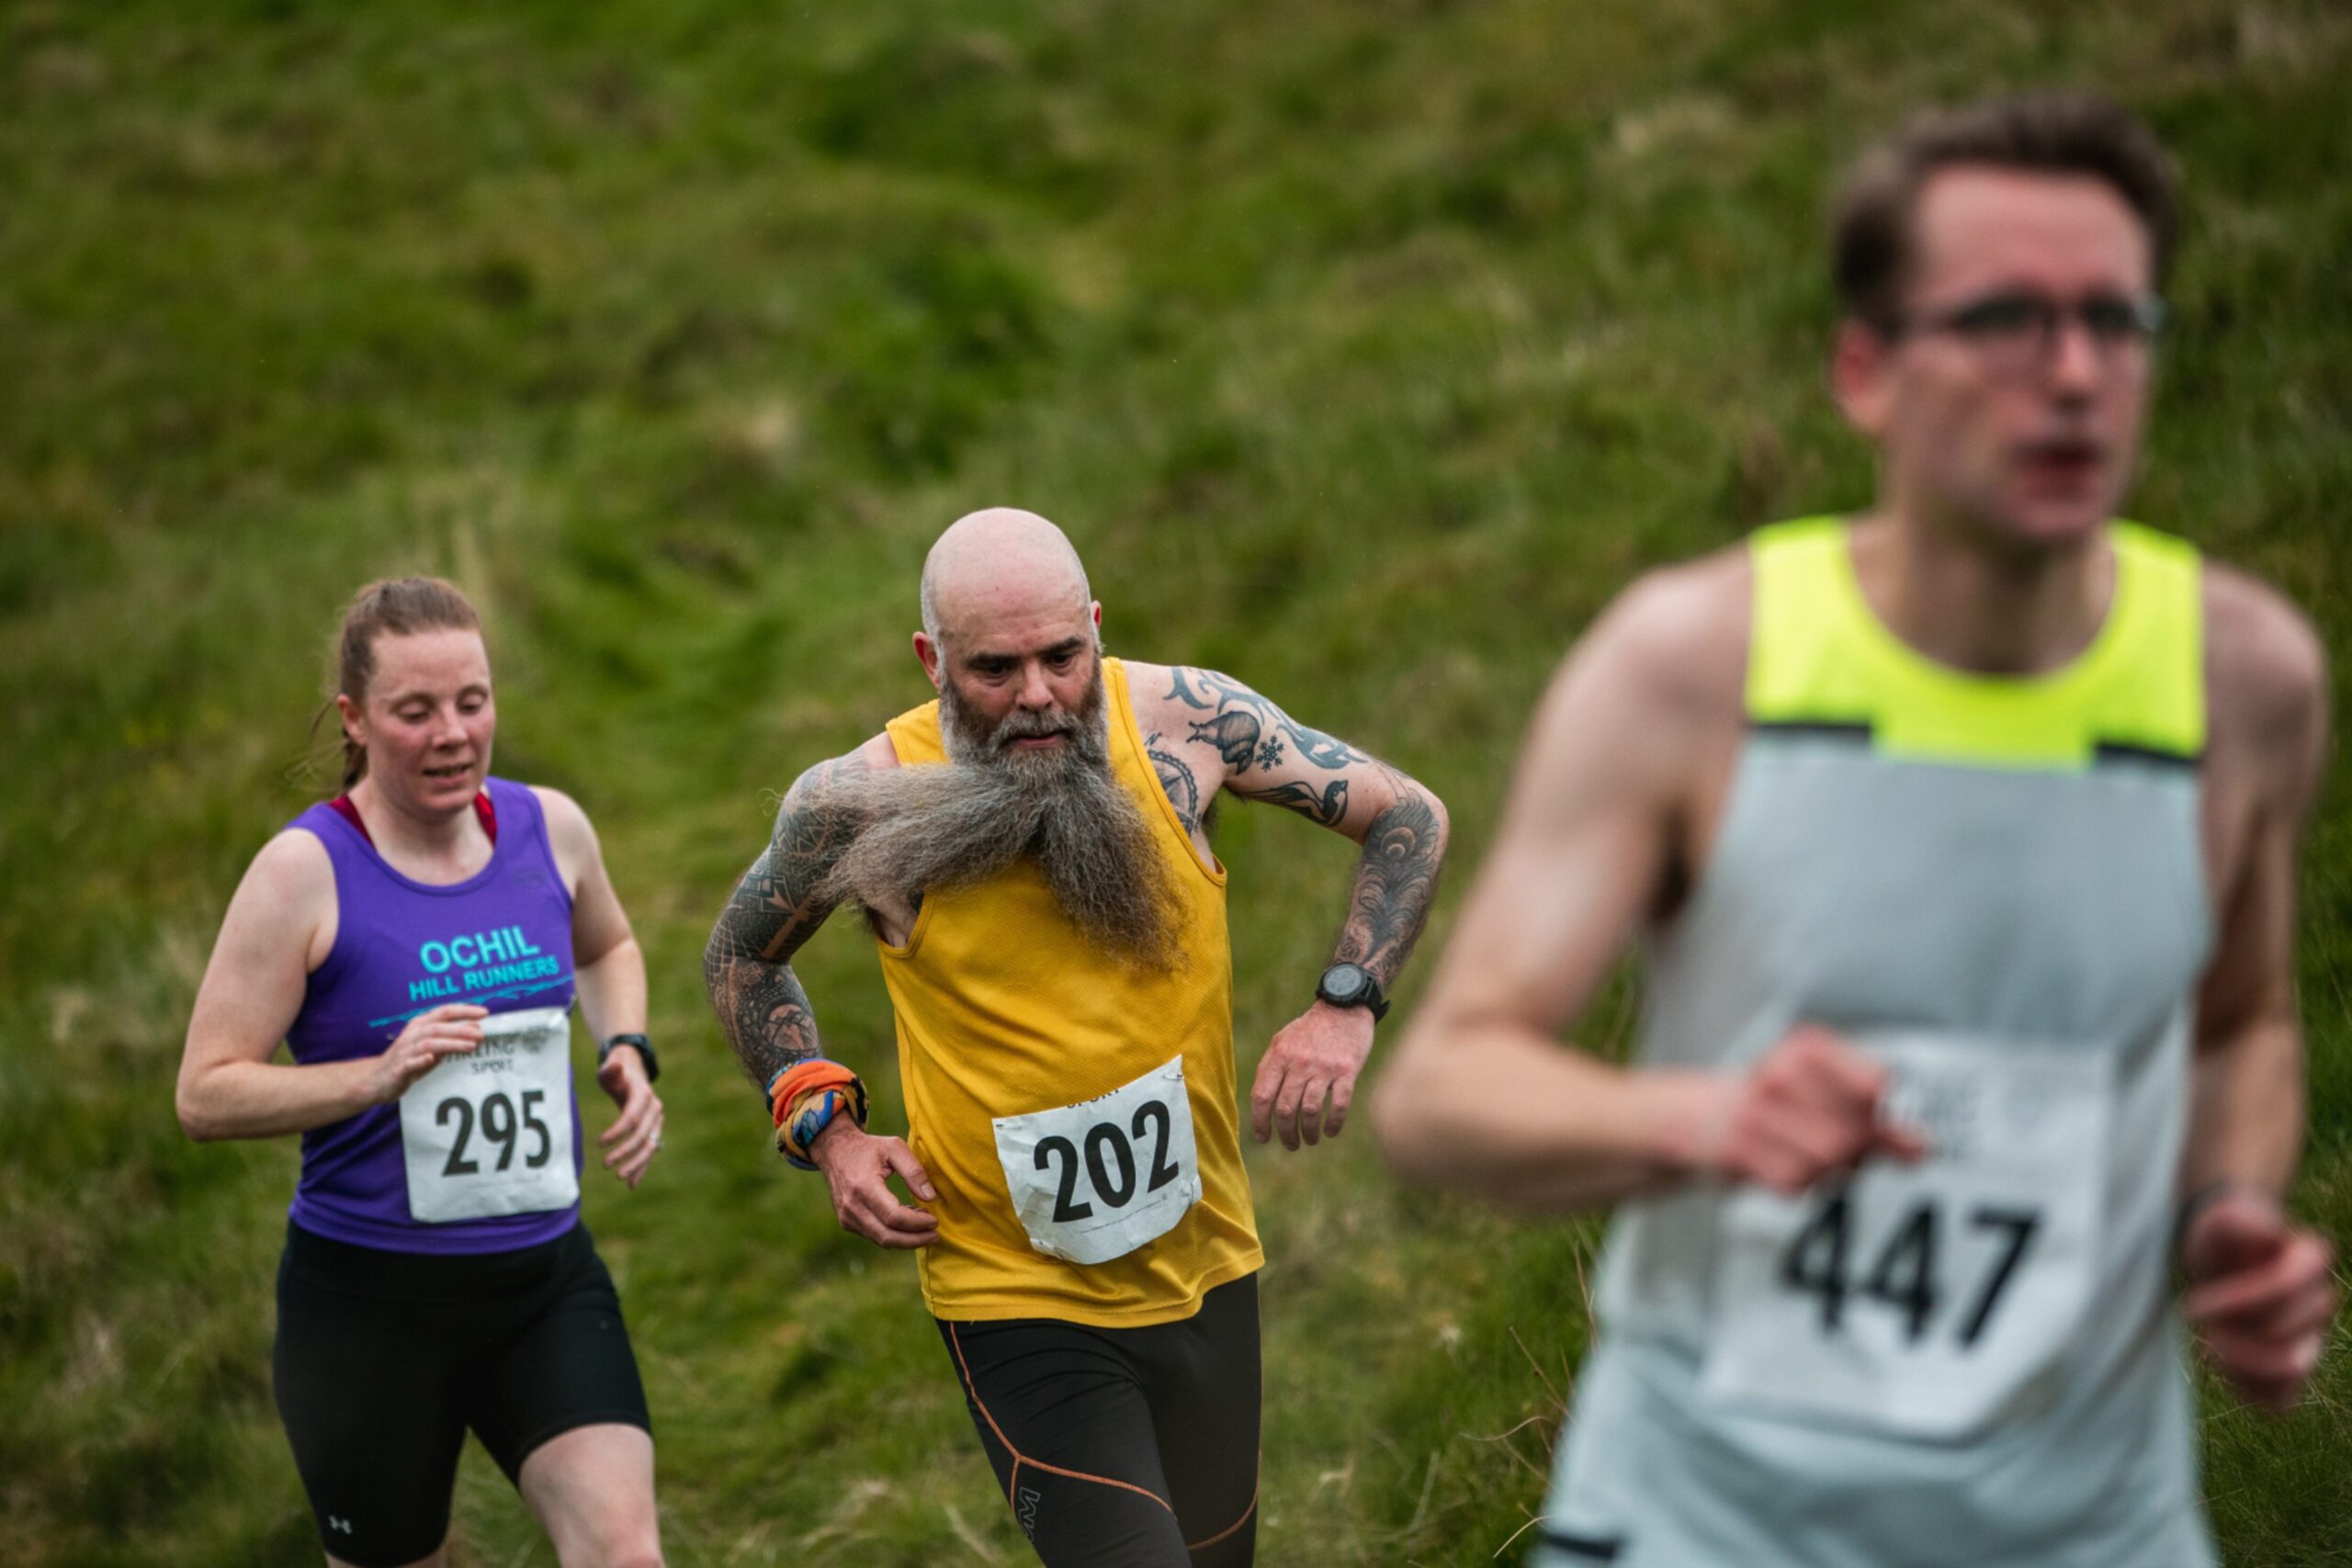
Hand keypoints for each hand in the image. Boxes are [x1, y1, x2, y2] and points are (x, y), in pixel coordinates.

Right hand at [363, 1004, 486, 1105]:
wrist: (377, 1079)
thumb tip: (475, 1030)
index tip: (484, 1012)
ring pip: (429, 1043)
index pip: (444, 1012)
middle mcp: (412, 1034)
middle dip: (461, 1030)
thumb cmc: (409, 1060)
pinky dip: (420, 1060)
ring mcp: (405, 1051)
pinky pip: (409, 1062)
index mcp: (420, 1025)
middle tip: (481, 1035)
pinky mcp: (398, 1068)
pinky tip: (431, 1058)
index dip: (464, 1010)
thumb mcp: (432, 1047)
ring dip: (450, 1043)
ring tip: (470, 1046)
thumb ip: (451, 1038)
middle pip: (438, 1027)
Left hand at [595, 1044, 663, 1188]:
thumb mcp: (610, 1069)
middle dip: (625, 1152)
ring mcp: (656, 1122)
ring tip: (619, 1177)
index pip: (632, 1117)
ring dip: (636, 1164)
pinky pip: (650, 1152)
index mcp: (643, 1095)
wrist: (633, 1074)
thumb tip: (614, 1066)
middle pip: (642, 1135)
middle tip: (605, 1165)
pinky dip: (642, 1168)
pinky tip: (631, 1183)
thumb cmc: (617, 1073)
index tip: (600, 1143)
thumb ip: (610, 1069)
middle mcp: (654, 1109)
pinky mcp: (654, 1131)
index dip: (617, 1132)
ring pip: (650, 1146)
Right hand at [808, 1122, 938, 1248]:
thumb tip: (930, 1198)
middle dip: (915, 1239)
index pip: (893, 1216)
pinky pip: (874, 1235)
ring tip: (925, 1227)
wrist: (834, 1151)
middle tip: (935, 1234)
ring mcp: (847, 1217)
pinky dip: (893, 1234)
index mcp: (864, 1186)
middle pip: (887, 1236)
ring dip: (906, 1239)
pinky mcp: (847, 1222)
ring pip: (881, 1240)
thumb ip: (914, 1171)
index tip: (934, 1220)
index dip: (917, 1223)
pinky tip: (908, 1222)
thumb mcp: (894, 1147)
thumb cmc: (868, 1148)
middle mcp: (852, 1206)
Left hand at [1252, 1001, 1375, 1151]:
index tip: (1263, 1137)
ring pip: (1310, 1111)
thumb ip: (1269, 1068)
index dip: (1260, 1121)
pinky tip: (1331, 1131)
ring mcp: (1324, 1067)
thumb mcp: (1282, 1041)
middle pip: (1285, 1108)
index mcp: (1279, 1056)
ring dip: (1308, 1132)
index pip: (1262, 1096)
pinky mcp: (1347, 1070)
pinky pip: (1339, 1105)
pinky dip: (1334, 1123)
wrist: (1344, 1006)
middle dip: (1285, 1133)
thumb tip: (1260, 1103)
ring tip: (1310, 1139)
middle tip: (1290, 1144)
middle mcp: (1299, 1062)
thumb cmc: (1310, 1029)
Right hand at [1701, 1025, 1926, 1194]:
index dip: (1886, 1115)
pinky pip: (1797, 1183)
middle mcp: (1780, 1073)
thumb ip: (1878, 1117)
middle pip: (1856, 1131)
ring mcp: (1756, 1111)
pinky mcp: (1739, 1148)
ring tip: (1807, 1152)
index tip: (1882, 1124)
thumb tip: (1920, 1146)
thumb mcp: (1825, 1091)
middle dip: (1858, 1150)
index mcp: (1808, 1047)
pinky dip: (1799, 1183)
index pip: (1878, 1085)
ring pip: (1829, 1161)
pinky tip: (1784, 1162)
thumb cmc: (1774, 1103)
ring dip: (1828, 1170)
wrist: (1700, 1117)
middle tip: (1841, 1146)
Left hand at [2183, 1187, 2337, 1411]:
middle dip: (2236, 1328)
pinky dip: (2244, 1387)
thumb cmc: (2222, 1237)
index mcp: (2310, 1260)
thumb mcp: (2220, 1220)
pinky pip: (2280, 1400)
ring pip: (2293, 1368)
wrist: (2222, 1255)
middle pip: (2289, 1332)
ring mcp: (2309, 1338)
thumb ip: (2241, 1222)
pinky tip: (2218, 1360)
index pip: (2291, 1284)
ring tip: (2211, 1342)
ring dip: (2241, 1359)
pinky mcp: (2289, 1366)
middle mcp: (2318, 1302)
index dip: (2244, 1297)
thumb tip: (2269, 1236)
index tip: (2196, 1300)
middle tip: (2197, 1313)